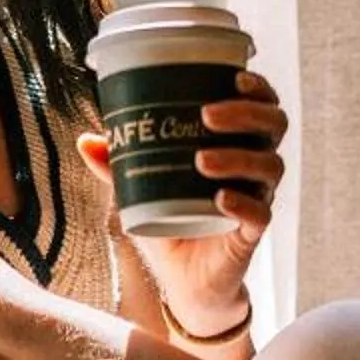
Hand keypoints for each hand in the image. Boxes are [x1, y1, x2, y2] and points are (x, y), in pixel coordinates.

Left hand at [75, 70, 289, 333]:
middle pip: (273, 127)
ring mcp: (257, 200)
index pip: (262, 106)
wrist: (184, 282)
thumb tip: (85, 140)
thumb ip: (118, 166)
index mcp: (237, 145)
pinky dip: (243, 204)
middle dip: (245, 114)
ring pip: (270, 167)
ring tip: (201, 160)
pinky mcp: (250, 235)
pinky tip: (221, 198)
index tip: (236, 77)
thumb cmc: (171, 224)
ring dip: (238, 158)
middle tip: (207, 116)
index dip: (258, 89)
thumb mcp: (141, 190)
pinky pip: (260, 215)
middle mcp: (255, 169)